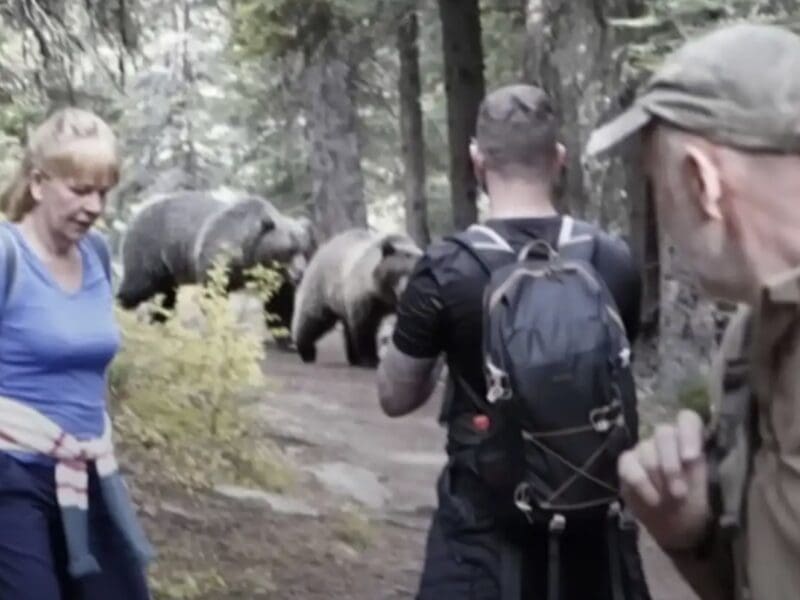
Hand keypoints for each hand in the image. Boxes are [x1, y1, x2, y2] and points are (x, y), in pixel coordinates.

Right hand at [618, 410, 711, 551]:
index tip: (690, 459)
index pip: (688, 420)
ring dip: (657, 476)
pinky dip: (640, 483)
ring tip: (666, 501)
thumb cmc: (697, 506)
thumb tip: (693, 458)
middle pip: (664, 432)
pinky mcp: (628, 464)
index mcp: (691, 441)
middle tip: (679, 492)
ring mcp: (645, 450)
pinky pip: (628, 464)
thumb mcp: (709, 491)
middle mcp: (667, 441)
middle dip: (671, 463)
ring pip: (646, 448)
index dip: (688, 434)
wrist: (676, 529)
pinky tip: (652, 500)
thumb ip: (702, 470)